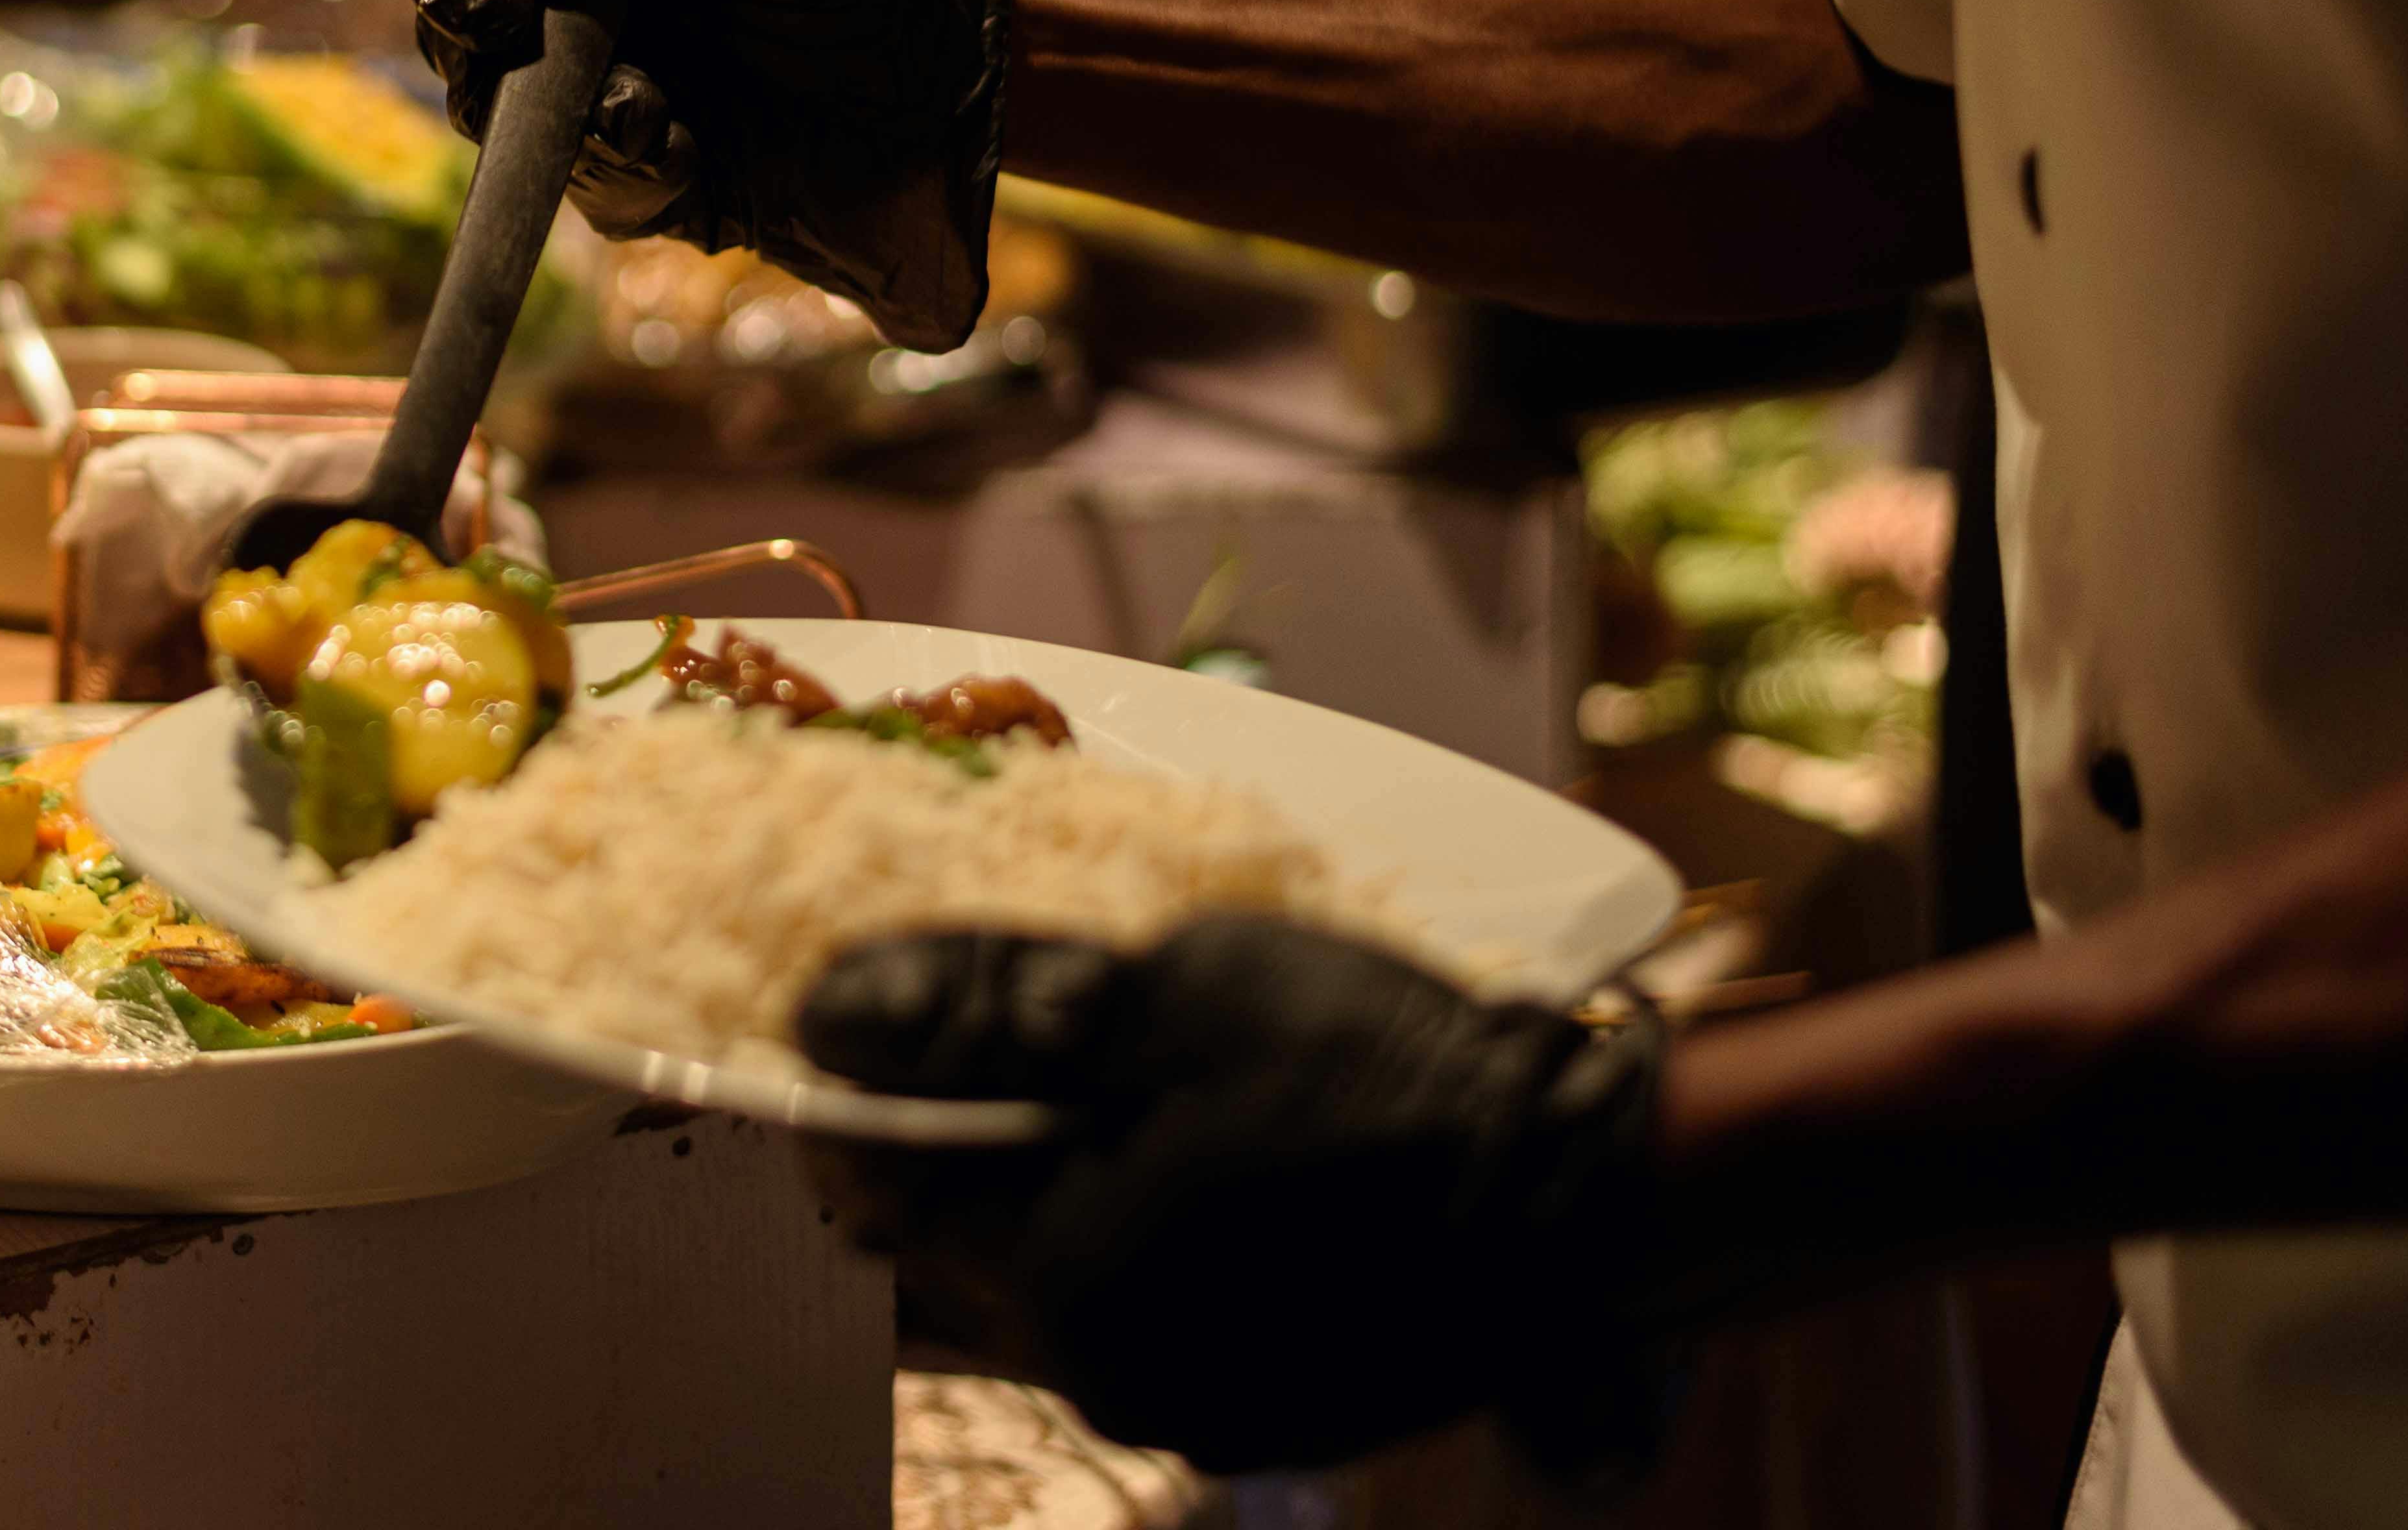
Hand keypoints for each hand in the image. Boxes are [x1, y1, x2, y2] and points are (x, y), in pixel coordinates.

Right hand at [410, 0, 1008, 350]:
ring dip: (566, 119)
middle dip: (487, 49)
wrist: (979, 75)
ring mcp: (638, 104)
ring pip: (528, 128)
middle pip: (484, 38)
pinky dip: (626, 174)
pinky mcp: (678, 192)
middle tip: (517, 47)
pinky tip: (683, 152)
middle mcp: (615, 15)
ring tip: (643, 106)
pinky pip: (606, 197)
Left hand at [795, 917, 1672, 1478]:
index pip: (875, 1197)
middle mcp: (1110, 1379)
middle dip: (937, 1158)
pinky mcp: (1264, 1413)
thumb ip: (984, 1015)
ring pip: (1039, 1300)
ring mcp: (1194, 1411)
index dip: (854, 1102)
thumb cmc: (1377, 1073)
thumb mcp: (1167, 994)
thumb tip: (825, 1016)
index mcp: (1064, 1287)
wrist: (1582, 1182)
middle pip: (946, 1264)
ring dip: (1030, 1204)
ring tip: (1083, 1099)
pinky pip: (1138, 1327)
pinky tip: (1172, 1168)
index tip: (870, 1021)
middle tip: (970, 1050)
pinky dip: (1124, 1249)